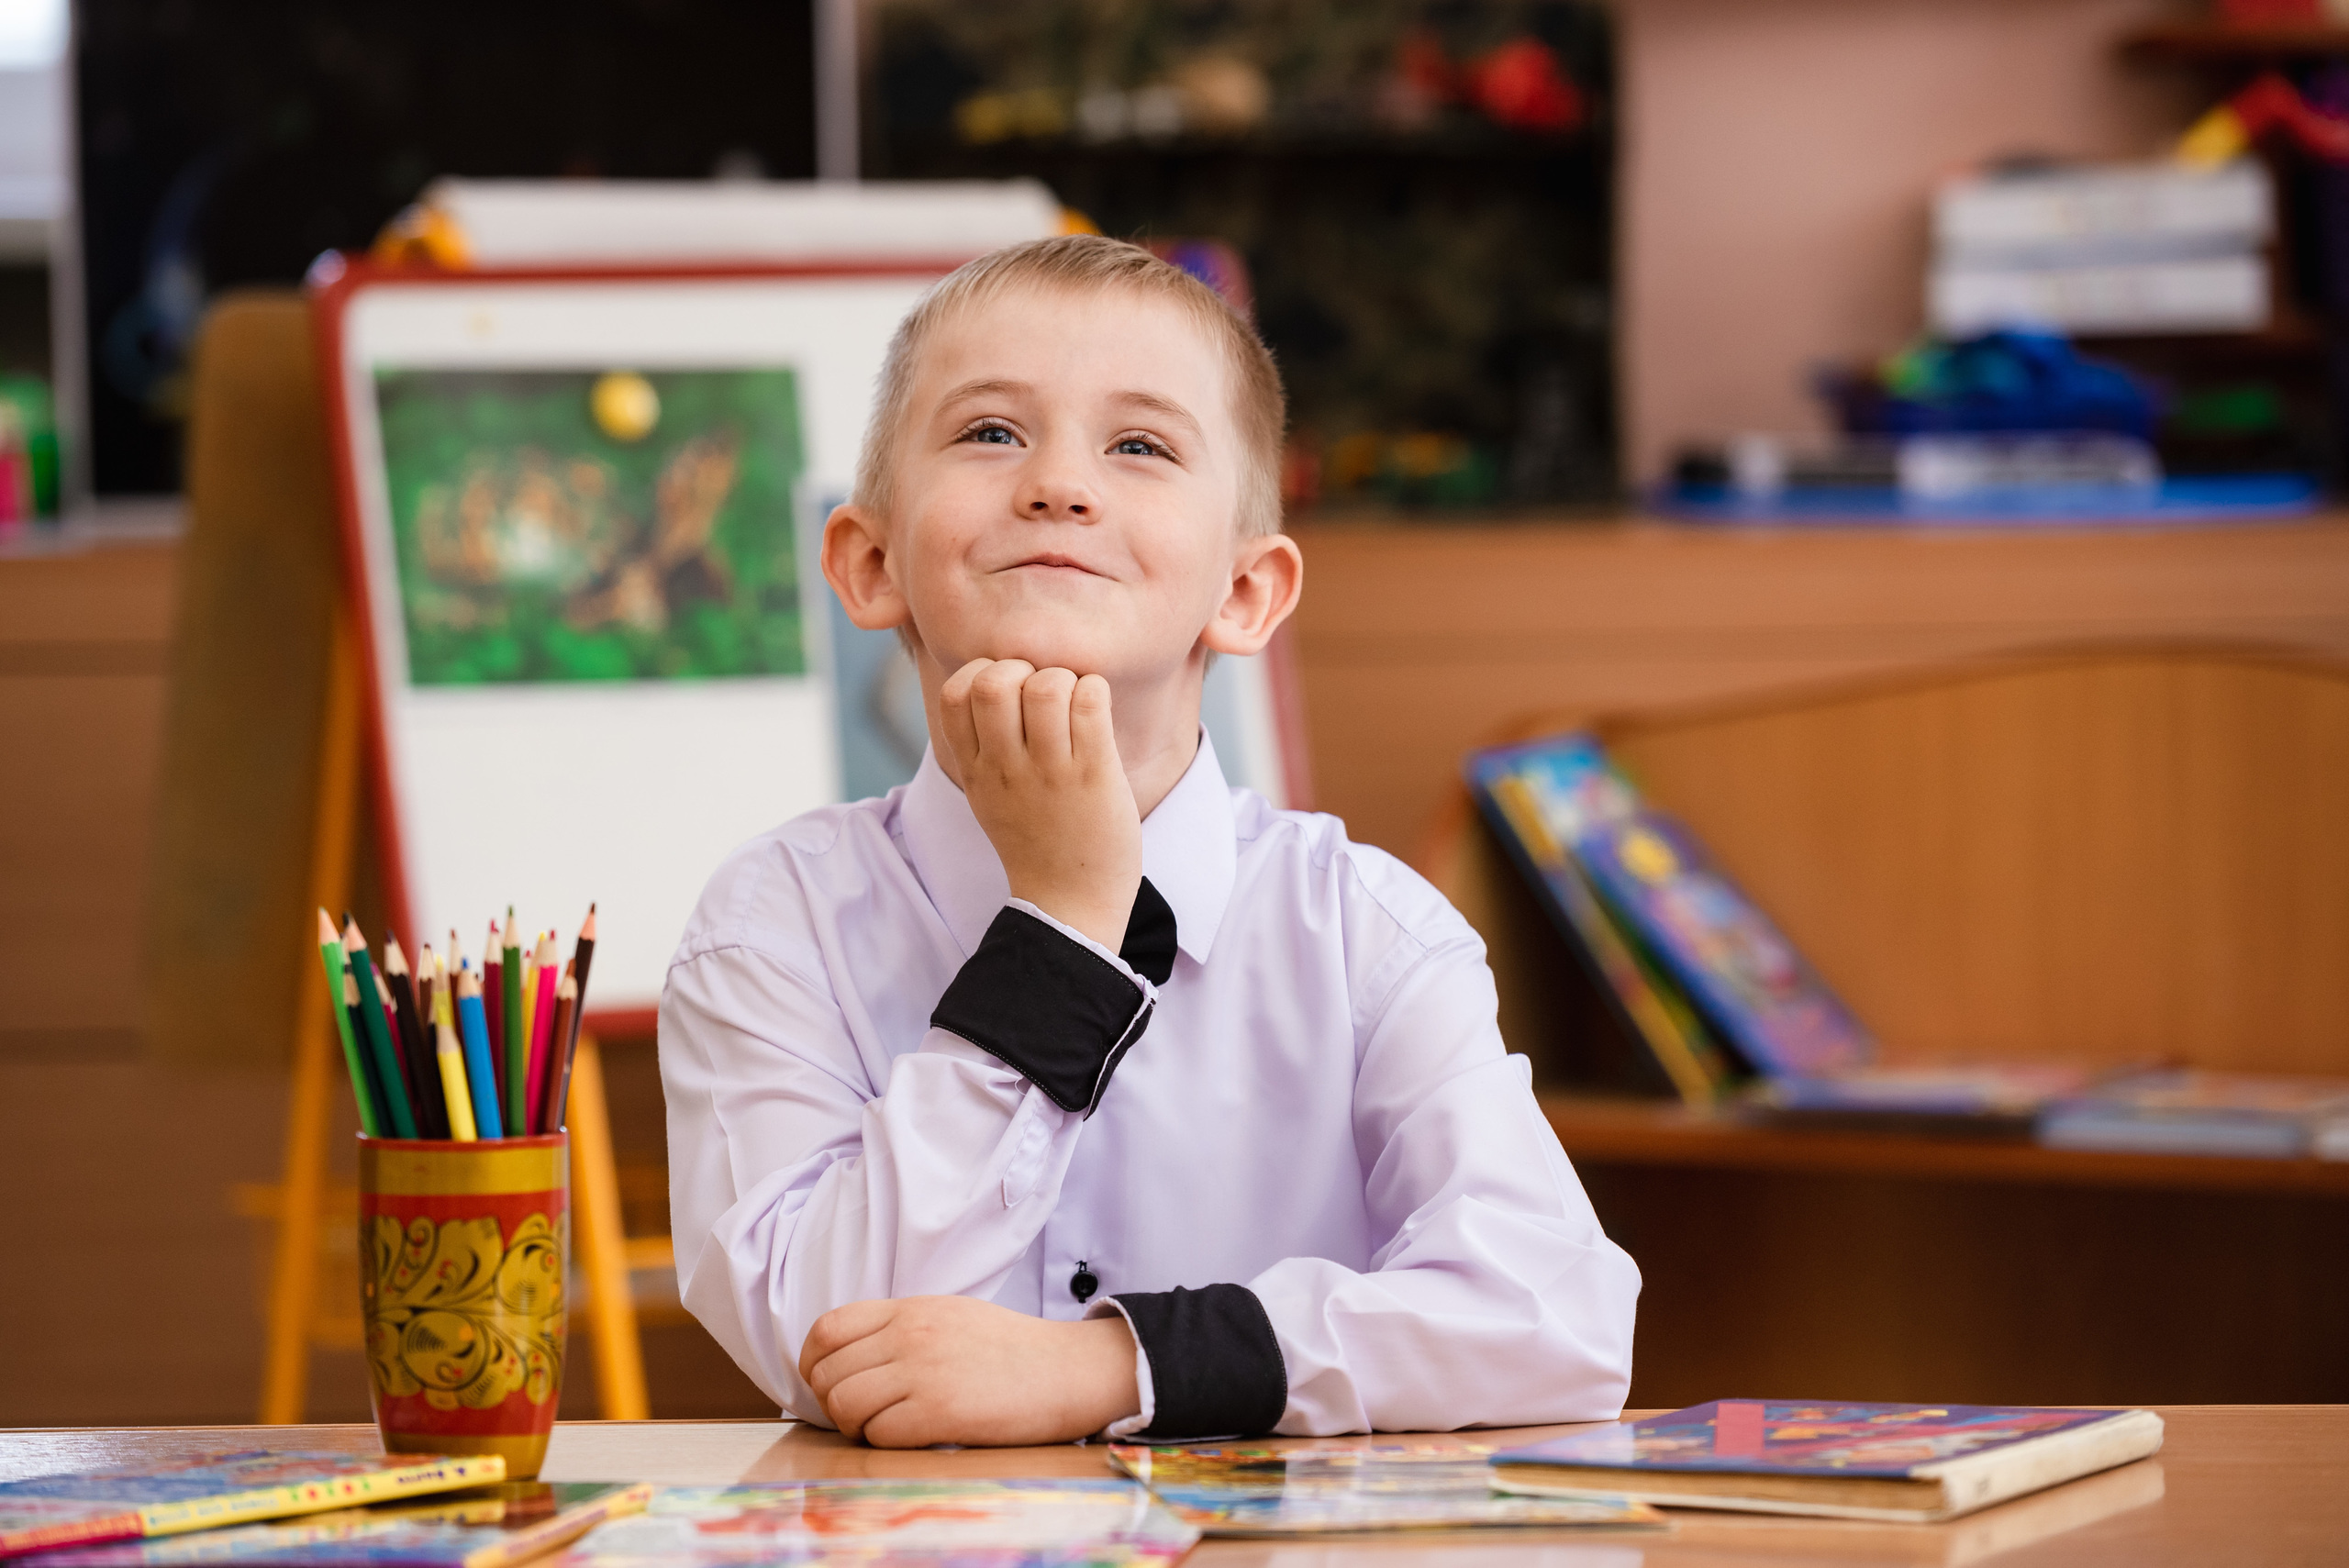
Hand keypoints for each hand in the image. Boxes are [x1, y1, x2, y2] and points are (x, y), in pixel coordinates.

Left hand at [799, 1295, 1141, 1447]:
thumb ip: (902, 1327)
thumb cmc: (1012, 1350)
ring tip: (881, 1428)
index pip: (827, 1328)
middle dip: (831, 1401)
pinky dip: (883, 1442)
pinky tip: (910, 1437)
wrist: (1066, 1370)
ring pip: (845, 1404)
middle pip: (828, 1371)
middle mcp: (910, 1334)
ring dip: (853, 1426)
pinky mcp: (940, 1411)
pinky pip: (879, 1434)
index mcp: (910, 1309)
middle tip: (858, 1414)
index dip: (811, 1362)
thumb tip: (854, 1356)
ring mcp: (923, 1371)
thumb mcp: (951, 1315)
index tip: (821, 1382)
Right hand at [939, 659, 1141, 950]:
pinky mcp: (1094, 774)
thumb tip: (989, 683)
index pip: (955, 694)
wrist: (1070, 905)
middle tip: (1046, 695)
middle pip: (995, 681)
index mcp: (976, 770)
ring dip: (1065, 679)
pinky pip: (1091, 701)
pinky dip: (1095, 691)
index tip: (1010, 694)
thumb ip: (981, 746)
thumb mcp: (988, 796)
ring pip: (1047, 684)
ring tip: (1075, 705)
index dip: (983, 674)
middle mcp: (1006, 768)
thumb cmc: (1036, 841)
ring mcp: (1050, 771)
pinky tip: (1097, 715)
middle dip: (1024, 668)